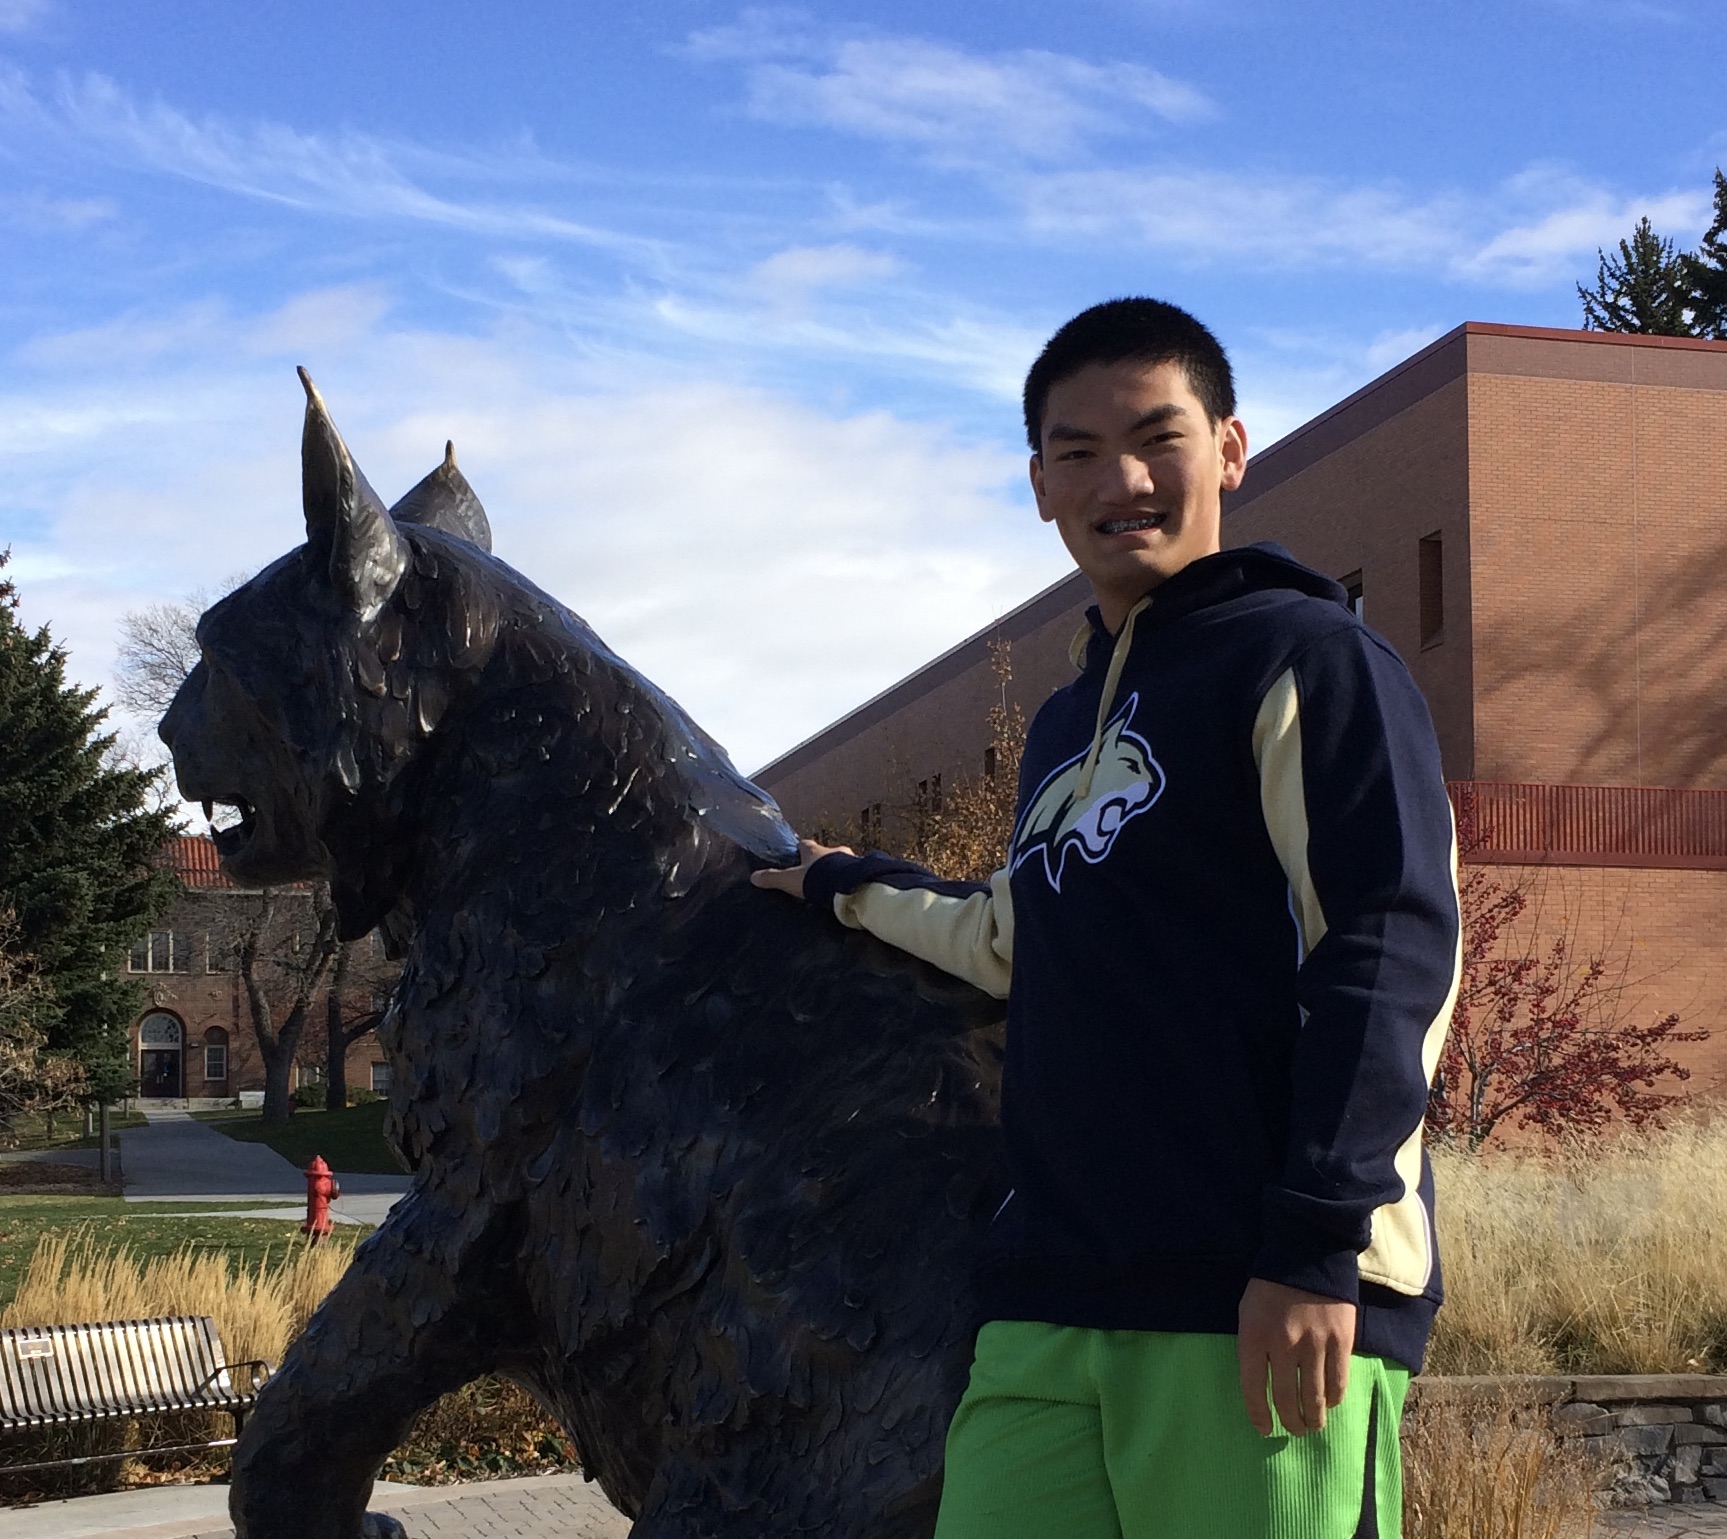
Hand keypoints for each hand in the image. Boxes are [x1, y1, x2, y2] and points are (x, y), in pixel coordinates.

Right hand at [750, 838, 852, 899]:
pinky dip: (847, 879)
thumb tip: (753, 877)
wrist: (847, 885)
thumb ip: (773, 878)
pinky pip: (852, 873)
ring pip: (840, 862)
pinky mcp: (859, 871)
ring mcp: (848, 860)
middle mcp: (832, 850)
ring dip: (836, 870)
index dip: (800, 850)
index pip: (804, 844)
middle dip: (820, 861)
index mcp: (813, 850)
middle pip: (824, 853)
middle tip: (816, 874)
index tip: (796, 855)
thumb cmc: (817, 879)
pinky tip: (845, 889)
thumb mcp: (790, 880)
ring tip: (832, 884)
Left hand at [1236, 1278, 1355, 1437]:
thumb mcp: (1248, 1312)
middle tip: (1294, 1429)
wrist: (1306, 1252)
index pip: (1253, 1388)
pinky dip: (1335, 1398)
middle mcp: (1283, 1344)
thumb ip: (1254, 1347)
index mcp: (1254, 1336)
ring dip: (1314, 1418)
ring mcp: (1315, 1343)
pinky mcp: (1341, 1340)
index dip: (1259, 1414)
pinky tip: (1331, 1403)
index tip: (1264, 1429)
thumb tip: (1262, 1386)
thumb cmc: (1271, 1285)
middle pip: (1287, 1399)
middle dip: (1290, 1422)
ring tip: (1313, 1425)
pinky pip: (1339, 1382)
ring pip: (1315, 1398)